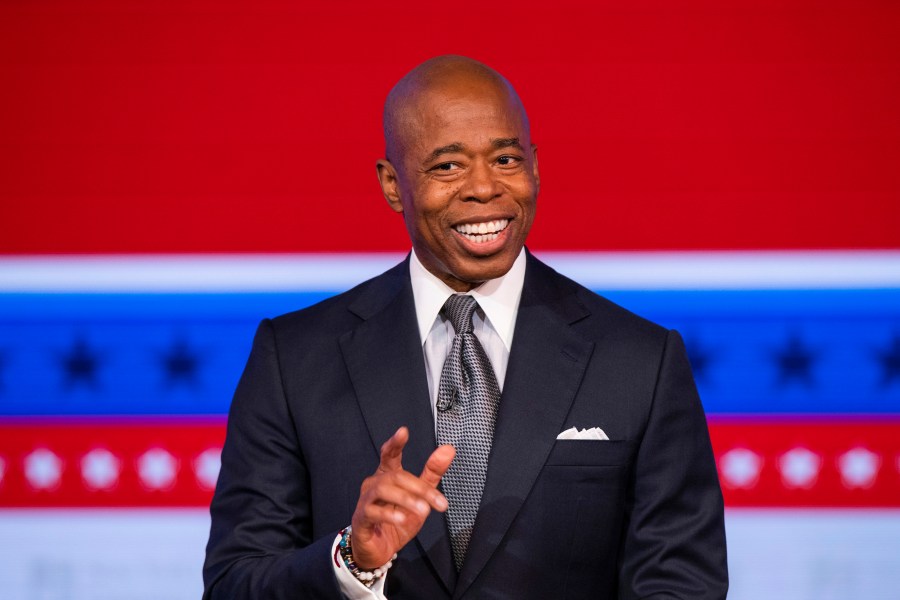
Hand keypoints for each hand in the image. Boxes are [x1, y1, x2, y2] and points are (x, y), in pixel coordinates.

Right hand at [350, 426, 454, 568]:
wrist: (379, 550)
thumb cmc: (397, 520)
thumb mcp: (420, 496)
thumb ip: (432, 473)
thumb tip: (448, 449)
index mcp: (387, 475)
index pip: (389, 454)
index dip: (395, 443)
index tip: (403, 432)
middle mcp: (374, 484)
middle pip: (396, 476)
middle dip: (419, 488)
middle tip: (438, 502)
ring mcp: (366, 500)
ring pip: (384, 490)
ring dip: (406, 499)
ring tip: (423, 510)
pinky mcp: (361, 518)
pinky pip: (373, 511)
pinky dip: (389, 514)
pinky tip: (402, 519)